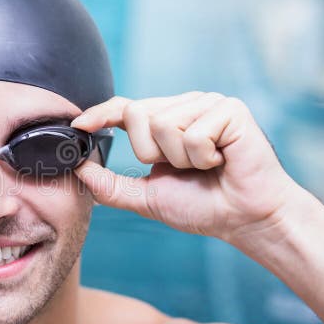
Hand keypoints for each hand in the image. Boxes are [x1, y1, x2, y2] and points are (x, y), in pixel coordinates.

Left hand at [71, 92, 299, 241]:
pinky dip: (202, 158)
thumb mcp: (146, 196)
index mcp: (166, 120)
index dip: (101, 114)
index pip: (126, 108)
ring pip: (163, 123)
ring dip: (180, 159)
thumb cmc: (202, 206)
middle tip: (181, 168)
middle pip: (137, 114)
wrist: (245, 219)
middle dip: (150, 152)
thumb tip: (78, 169)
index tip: (79, 125)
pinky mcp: (230, 110)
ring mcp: (208, 104)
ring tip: (205, 166)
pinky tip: (221, 161)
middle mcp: (185, 105)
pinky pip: (193, 133)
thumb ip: (110, 185)